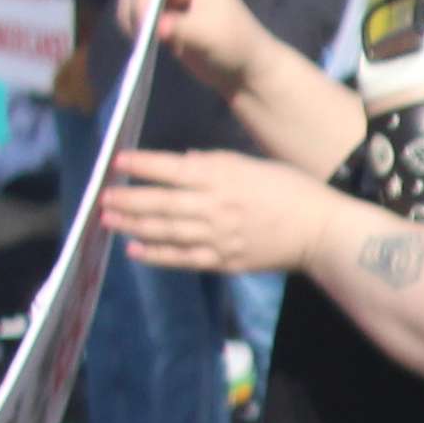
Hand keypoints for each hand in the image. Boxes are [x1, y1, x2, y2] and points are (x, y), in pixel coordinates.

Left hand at [104, 146, 333, 275]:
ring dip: (133, 225)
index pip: (171, 169)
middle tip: (102, 196)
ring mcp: (217, 237)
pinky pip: (182, 258)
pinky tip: (135, 250)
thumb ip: (215, 164)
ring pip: (165, 230)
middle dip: (128, 199)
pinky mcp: (223, 260)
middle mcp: (214, 207)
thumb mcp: (252, 164)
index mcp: (223, 178)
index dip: (141, 165)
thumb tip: (183, 164)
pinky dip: (156, 255)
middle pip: (160, 203)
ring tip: (108, 220)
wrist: (321, 230)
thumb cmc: (291, 189)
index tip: (117, 162)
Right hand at [121, 0, 272, 93]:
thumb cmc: (233, 47)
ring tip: (142, 40)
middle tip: (141, 39)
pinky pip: (134, 9)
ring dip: (130, 16)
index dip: (143, 3)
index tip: (143, 31)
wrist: (242, 67)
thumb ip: (180, 29)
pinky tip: (142, 39)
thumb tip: (157, 27)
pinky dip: (132, 22)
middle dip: (135, 10)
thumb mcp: (208, 37)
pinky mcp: (162, 8)